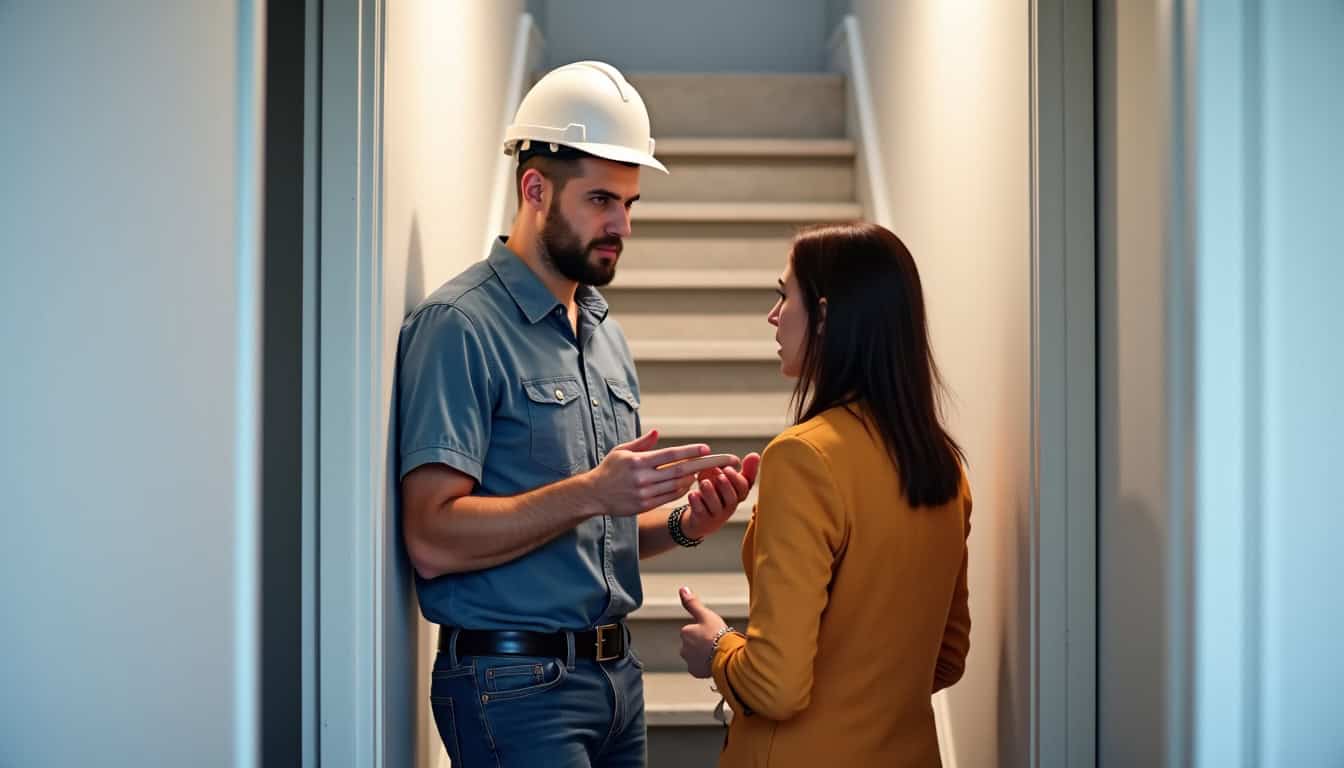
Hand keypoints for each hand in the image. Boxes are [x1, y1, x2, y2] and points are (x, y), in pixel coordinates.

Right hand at [588, 430, 715, 516]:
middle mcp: (642, 478)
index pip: (670, 455)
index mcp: (638, 461)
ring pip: (676, 486)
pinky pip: (669, 498)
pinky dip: (681, 491)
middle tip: (711, 460)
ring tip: (698, 471)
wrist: (594, 494)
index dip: (689, 451)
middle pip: (677, 471)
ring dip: (690, 479)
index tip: (705, 448)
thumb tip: (657, 431)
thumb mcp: (621, 451)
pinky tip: (686, 484)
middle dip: (697, 465)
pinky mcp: (644, 506)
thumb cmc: (609, 469)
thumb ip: (641, 442)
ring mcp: (644, 493)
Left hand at [678, 586, 726, 678]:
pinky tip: (714, 661)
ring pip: (696, 655)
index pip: (692, 630)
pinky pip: (699, 667)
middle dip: (702, 643)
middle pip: (693, 643)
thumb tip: (682, 589)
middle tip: (716, 643)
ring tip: (716, 653)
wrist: (727, 657)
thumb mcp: (706, 615)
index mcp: (685, 632)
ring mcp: (689, 661)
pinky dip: (705, 665)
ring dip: (703, 654)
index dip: (704, 630)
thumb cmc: (718, 634)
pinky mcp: (695, 672)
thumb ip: (692, 603)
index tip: (713, 632)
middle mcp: (683, 648)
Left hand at [680, 452, 760, 539]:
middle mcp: (729, 506)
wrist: (701, 519)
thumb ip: (736, 468)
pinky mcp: (702, 520)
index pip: (744, 488)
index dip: (737, 479)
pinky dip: (697, 503)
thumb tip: (755, 456)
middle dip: (727, 486)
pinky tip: (693, 494)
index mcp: (737, 495)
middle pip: (732, 498)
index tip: (728, 468)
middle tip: (720, 476)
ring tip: (704, 483)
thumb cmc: (715, 495)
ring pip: (716, 506)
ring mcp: (716, 515)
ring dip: (711, 493)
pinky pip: (700, 512)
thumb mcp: (726, 480)